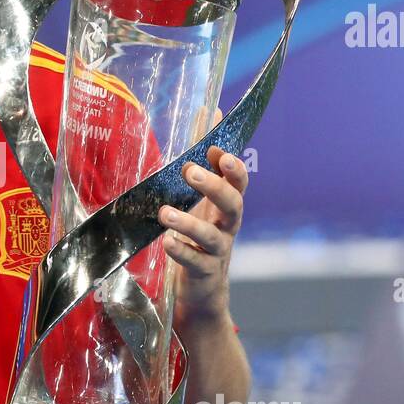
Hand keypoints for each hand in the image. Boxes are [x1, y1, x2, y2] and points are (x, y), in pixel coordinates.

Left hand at [158, 109, 247, 325]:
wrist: (200, 292)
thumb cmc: (199, 235)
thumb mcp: (201, 197)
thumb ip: (204, 158)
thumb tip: (210, 110)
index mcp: (226, 205)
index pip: (238, 180)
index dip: (231, 165)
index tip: (214, 149)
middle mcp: (227, 227)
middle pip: (233, 204)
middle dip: (214, 186)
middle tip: (189, 171)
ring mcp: (218, 252)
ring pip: (212, 235)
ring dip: (190, 222)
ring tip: (165, 213)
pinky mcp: (204, 274)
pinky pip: (196, 262)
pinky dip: (182, 251)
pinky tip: (168, 243)